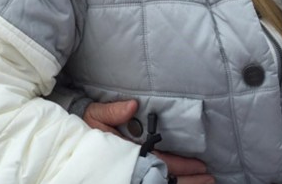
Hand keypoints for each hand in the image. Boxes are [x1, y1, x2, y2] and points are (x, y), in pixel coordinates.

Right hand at [83, 101, 213, 183]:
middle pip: (165, 178)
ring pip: (162, 182)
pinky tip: (186, 182)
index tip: (200, 166)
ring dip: (184, 183)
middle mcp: (133, 166)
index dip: (180, 167)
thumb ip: (113, 111)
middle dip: (188, 180)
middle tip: (210, 178)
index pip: (159, 163)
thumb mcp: (95, 116)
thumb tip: (132, 105)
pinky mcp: (132, 171)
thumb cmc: (85, 128)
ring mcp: (132, 172)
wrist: (71, 141)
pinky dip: (170, 181)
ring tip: (206, 182)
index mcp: (127, 154)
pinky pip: (155, 181)